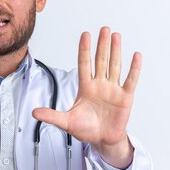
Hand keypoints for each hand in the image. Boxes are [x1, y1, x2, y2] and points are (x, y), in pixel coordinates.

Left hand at [32, 26, 140, 166]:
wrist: (102, 140)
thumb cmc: (86, 129)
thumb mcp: (66, 122)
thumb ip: (51, 116)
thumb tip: (34, 113)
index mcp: (85, 87)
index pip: (84, 64)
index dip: (84, 49)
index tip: (85, 34)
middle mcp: (100, 85)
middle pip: (100, 61)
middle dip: (102, 45)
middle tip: (104, 29)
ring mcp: (113, 90)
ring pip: (114, 66)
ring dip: (115, 51)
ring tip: (116, 36)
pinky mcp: (125, 97)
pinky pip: (130, 80)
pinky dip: (134, 68)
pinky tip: (135, 56)